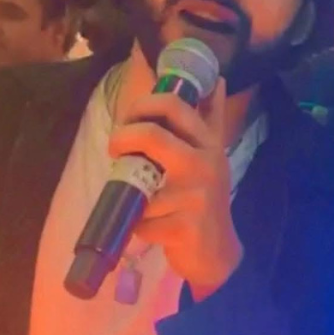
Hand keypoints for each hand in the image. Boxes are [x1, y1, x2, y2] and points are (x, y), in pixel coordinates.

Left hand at [108, 79, 241, 298]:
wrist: (217, 253)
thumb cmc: (206, 201)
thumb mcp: (212, 157)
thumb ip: (211, 120)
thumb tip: (217, 81)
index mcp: (209, 144)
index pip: (174, 105)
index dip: (142, 105)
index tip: (129, 119)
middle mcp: (206, 164)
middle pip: (152, 136)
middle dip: (123, 138)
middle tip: (116, 150)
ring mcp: (197, 197)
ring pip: (142, 186)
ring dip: (132, 197)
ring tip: (142, 206)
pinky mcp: (185, 228)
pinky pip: (143, 222)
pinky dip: (139, 228)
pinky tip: (152, 230)